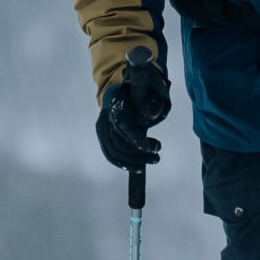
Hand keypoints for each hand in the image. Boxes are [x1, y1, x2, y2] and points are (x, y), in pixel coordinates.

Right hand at [97, 47, 168, 168]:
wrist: (126, 92)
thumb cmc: (141, 94)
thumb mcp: (150, 94)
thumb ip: (151, 104)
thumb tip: (149, 113)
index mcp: (117, 105)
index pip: (123, 125)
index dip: (135, 138)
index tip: (150, 148)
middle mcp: (105, 118)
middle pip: (117, 141)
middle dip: (139, 153)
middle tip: (158, 156)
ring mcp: (102, 129)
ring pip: (113, 151)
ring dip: (133, 161)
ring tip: (153, 160)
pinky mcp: (103, 137)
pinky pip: (110, 155)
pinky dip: (124, 163)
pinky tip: (139, 167)